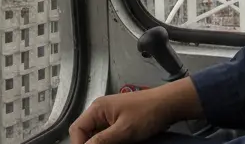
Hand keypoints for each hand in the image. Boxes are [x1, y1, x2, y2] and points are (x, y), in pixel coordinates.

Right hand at [69, 79, 203, 143]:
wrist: (166, 105)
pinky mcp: (118, 121)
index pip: (77, 129)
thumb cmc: (145, 114)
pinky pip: (106, 134)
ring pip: (96, 135)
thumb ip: (102, 141)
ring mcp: (109, 115)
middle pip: (85, 132)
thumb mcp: (123, 131)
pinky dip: (108, 143)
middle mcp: (100, 111)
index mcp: (97, 109)